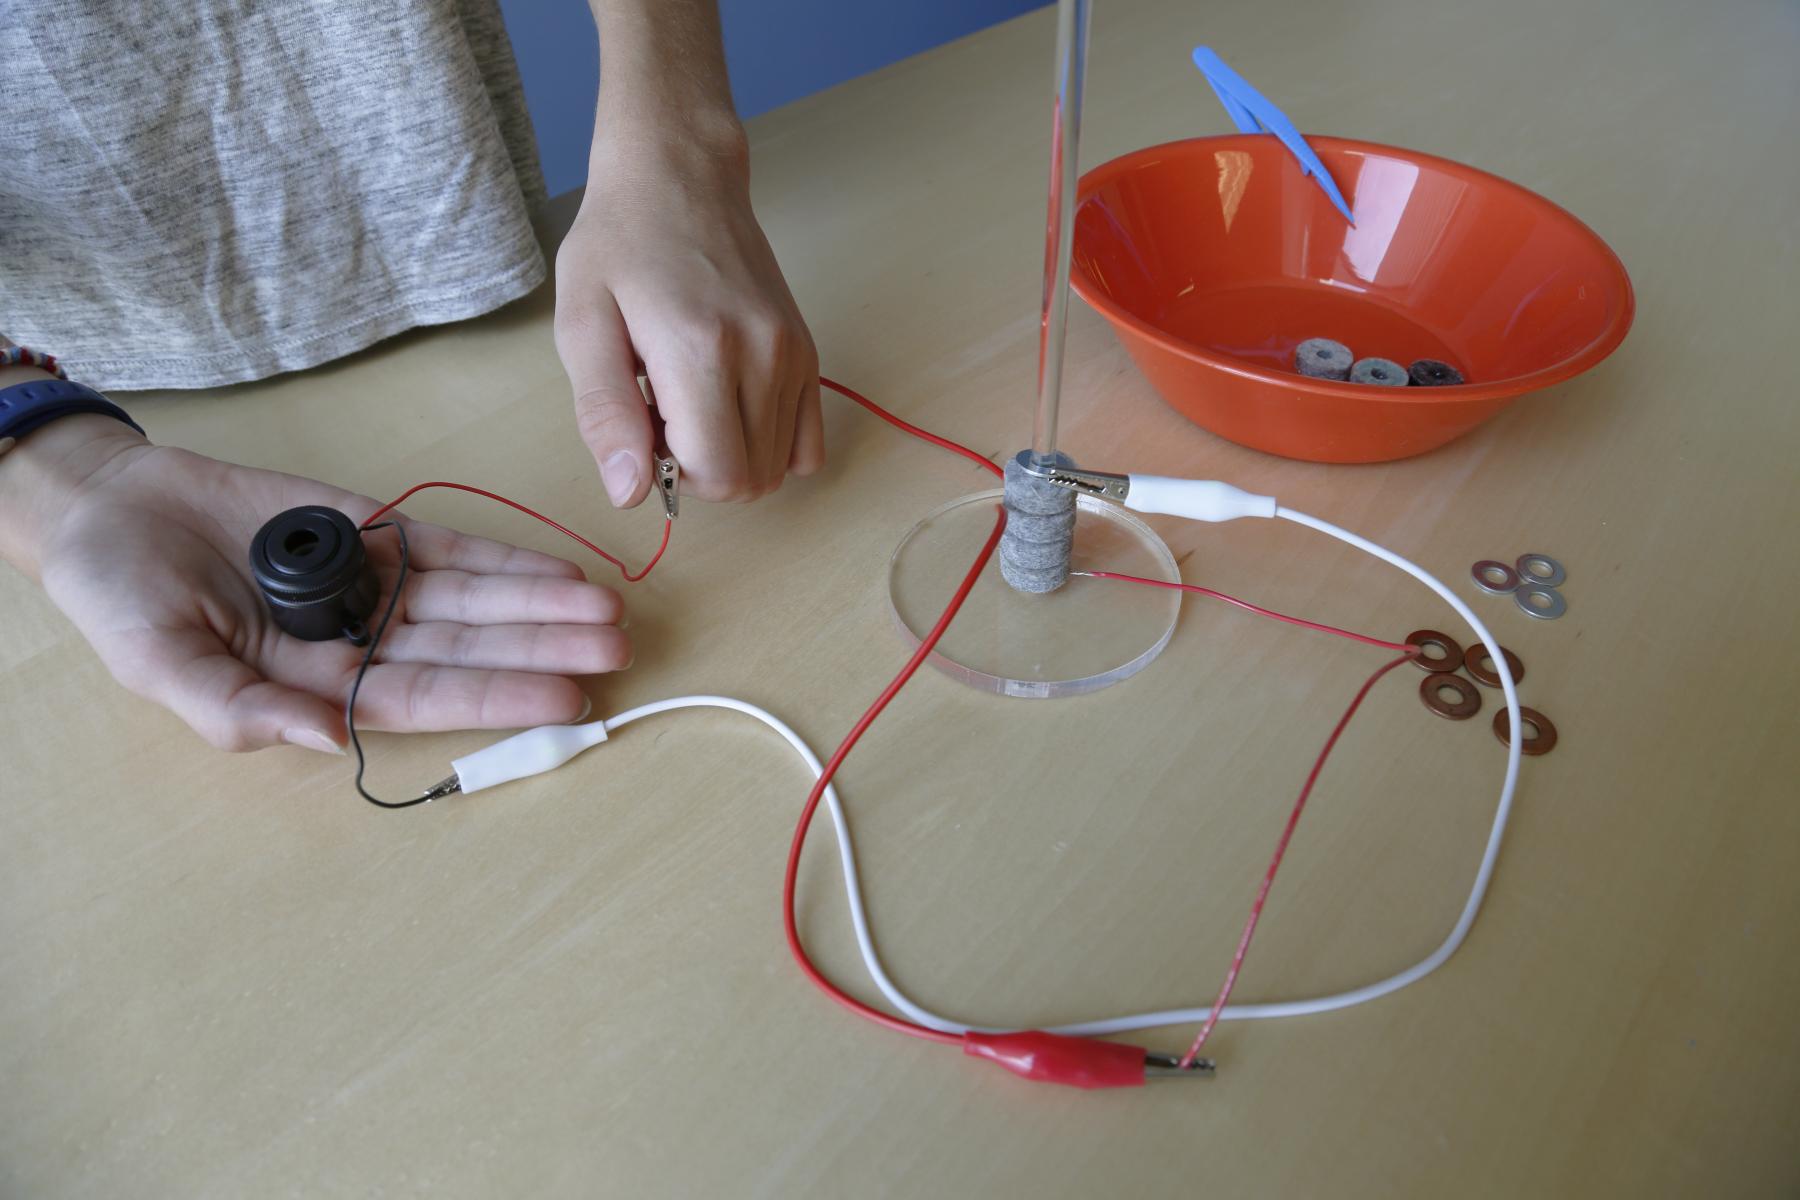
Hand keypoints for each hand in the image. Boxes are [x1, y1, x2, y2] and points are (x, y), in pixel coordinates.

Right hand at [3, 419, 629, 752]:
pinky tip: (561, 573)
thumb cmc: (121, 594)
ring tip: (610, 610)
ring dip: (542, 606)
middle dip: (543, 649)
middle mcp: (361, 642)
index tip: (567, 698)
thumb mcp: (159, 663)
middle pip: (470, 650)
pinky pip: (453, 551)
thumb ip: (237, 711)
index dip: (496, 698)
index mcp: (316, 686)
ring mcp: (375, 585)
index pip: (425, 699)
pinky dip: (507, 562)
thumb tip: (324, 740)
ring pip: (476, 602)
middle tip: (618, 647)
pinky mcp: (376, 532)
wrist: (107, 505)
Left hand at [553, 121, 823, 506]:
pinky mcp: (809, 352)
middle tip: (662, 412)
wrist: (680, 177)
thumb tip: (631, 493)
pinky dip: (770, 444)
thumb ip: (604, 414)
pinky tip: (731, 405)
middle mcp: (764, 355)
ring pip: (779, 468)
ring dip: (732, 454)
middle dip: (701, 469)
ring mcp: (796, 354)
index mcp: (701, 351)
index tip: (644, 425)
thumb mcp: (582, 325)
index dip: (673, 474)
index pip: (717, 476)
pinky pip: (807, 444)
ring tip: (693, 400)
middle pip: (751, 481)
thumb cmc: (619, 245)